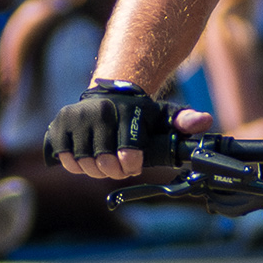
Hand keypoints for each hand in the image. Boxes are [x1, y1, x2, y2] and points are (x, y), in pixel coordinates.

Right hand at [47, 81, 209, 180]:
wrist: (109, 92)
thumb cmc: (139, 113)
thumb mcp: (165, 115)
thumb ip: (185, 121)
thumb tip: (204, 122)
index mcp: (127, 112)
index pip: (128, 154)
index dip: (131, 166)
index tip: (134, 164)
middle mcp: (100, 112)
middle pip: (104, 164)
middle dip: (114, 171)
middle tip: (119, 165)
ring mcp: (76, 118)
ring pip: (84, 163)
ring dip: (95, 170)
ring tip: (104, 161)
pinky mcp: (58, 125)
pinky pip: (65, 159)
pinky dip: (76, 164)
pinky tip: (86, 157)